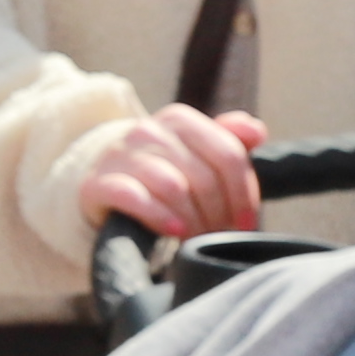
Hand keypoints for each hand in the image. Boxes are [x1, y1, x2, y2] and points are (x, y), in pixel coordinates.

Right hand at [65, 105, 268, 242]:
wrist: (107, 185)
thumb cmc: (164, 173)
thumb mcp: (197, 154)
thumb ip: (230, 140)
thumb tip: (258, 131)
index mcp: (179, 119)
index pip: (228, 154)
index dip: (244, 193)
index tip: (244, 222)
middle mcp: (148, 130)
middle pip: (203, 176)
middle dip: (217, 214)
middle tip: (216, 234)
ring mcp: (119, 154)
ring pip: (173, 187)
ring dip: (192, 220)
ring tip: (195, 236)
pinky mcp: (97, 183)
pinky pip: (134, 198)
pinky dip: (159, 217)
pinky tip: (172, 231)